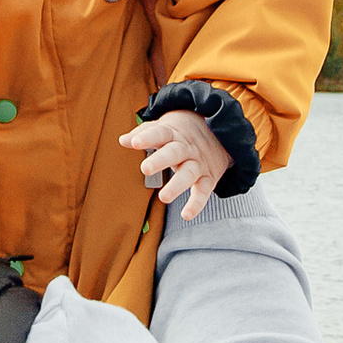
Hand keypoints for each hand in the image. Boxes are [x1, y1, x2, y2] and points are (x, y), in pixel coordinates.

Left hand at [120, 104, 229, 218]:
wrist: (220, 131)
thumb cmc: (182, 133)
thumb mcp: (165, 127)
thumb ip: (144, 133)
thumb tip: (123, 140)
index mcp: (173, 134)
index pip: (159, 133)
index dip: (147, 137)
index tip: (134, 143)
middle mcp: (186, 148)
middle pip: (174, 152)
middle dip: (160, 160)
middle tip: (145, 169)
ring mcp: (198, 163)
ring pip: (188, 173)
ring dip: (177, 186)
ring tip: (163, 198)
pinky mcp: (208, 177)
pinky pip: (203, 191)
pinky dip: (197, 204)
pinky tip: (186, 214)